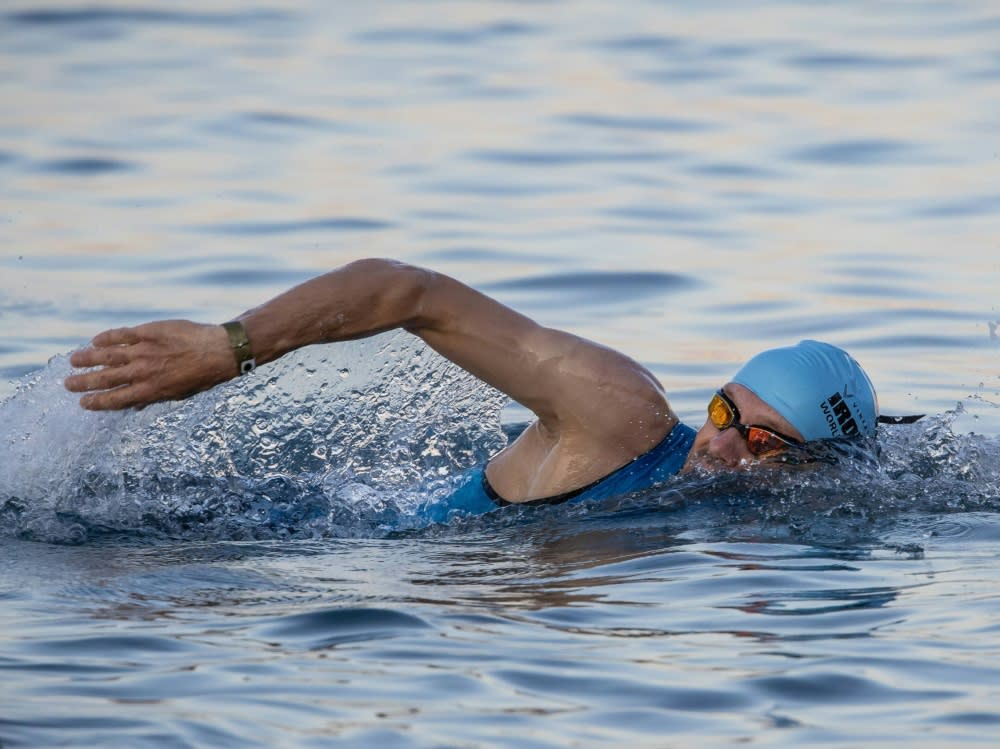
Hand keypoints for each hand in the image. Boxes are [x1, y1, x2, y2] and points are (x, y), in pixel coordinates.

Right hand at [65, 320, 236, 409]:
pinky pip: (121, 335)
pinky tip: (95, 340)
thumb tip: (135, 405)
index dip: (96, 402)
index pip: (115, 399)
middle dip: (84, 382)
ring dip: (87, 358)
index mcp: (151, 391)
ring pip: (107, 356)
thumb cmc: (203, 376)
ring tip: (73, 360)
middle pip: (106, 379)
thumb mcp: (179, 394)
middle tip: (68, 384)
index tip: (83, 402)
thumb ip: (154, 397)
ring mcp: (145, 351)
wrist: (220, 351)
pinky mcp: (149, 332)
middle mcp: (143, 372)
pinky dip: (106, 338)